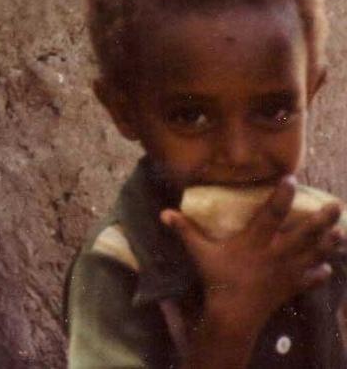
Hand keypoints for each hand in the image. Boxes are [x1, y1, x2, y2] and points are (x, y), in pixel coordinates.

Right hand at [161, 177, 341, 338]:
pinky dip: (319, 274)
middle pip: (305, 234)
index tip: (292, 179)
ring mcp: (287, 271)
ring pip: (314, 254)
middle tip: (337, 205)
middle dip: (323, 220)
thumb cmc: (217, 279)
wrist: (234, 314)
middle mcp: (276, 252)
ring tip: (341, 233)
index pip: (272, 213)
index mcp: (256, 240)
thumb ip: (184, 230)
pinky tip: (328, 269)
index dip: (283, 195)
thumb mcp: (199, 252)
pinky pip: (309, 280)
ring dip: (329, 244)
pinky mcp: (290, 287)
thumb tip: (164, 212)